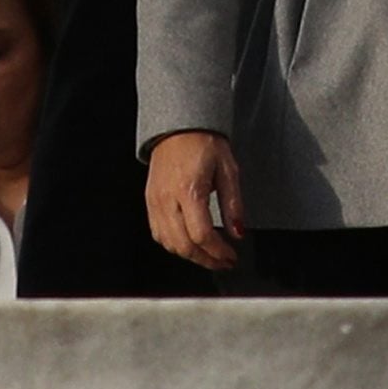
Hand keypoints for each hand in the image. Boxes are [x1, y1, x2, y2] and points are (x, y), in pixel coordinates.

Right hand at [143, 131, 246, 270]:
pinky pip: (158, 233)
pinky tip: (188, 244)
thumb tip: (238, 232)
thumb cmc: (203, 142)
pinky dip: (174, 245)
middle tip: (223, 262)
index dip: (218, 252)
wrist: (179, 126)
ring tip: (209, 255)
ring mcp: (155, 202)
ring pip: (169, 244)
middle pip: (184, 245)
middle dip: (206, 260)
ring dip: (190, 255)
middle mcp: (168, 199)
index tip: (231, 257)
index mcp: (189, 190)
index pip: (202, 234)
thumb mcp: (228, 170)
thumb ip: (233, 204)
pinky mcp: (149, 202)